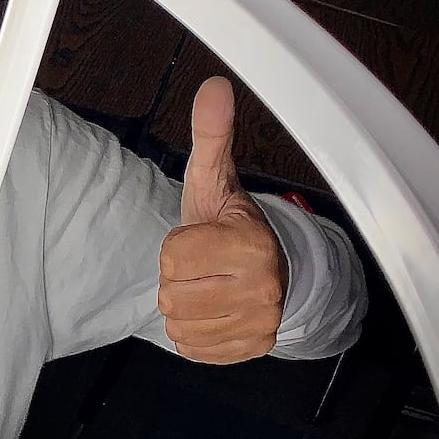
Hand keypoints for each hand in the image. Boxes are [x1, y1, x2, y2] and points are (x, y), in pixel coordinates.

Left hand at [158, 77, 287, 363]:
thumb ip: (210, 135)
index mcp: (252, 247)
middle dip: (177, 276)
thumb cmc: (230, 223)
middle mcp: (262, 290)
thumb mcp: (214, 179)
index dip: (177, 245)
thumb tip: (213, 88)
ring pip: (176, 323)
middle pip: (171, 293)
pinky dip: (193, 329)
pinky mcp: (248, 349)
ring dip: (182, 304)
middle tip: (203, 263)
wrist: (267, 265)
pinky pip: (189, 346)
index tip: (201, 237)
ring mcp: (259, 325)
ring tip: (207, 283)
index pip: (173, 256)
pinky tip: (212, 308)